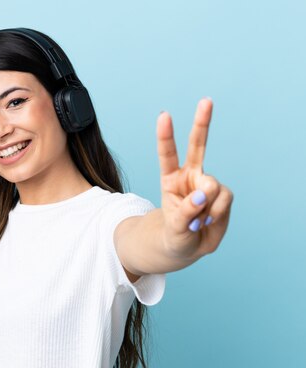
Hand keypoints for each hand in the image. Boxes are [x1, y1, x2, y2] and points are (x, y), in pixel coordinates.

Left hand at [156, 98, 233, 259]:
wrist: (187, 246)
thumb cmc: (174, 234)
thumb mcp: (174, 227)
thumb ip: (186, 211)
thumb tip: (203, 194)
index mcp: (170, 179)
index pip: (167, 154)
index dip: (166, 135)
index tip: (164, 115)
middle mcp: (190, 176)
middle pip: (198, 146)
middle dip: (202, 123)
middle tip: (206, 100)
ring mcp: (207, 184)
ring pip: (212, 186)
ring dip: (206, 208)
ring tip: (197, 222)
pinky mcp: (222, 194)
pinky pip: (224, 199)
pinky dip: (216, 213)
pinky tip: (207, 222)